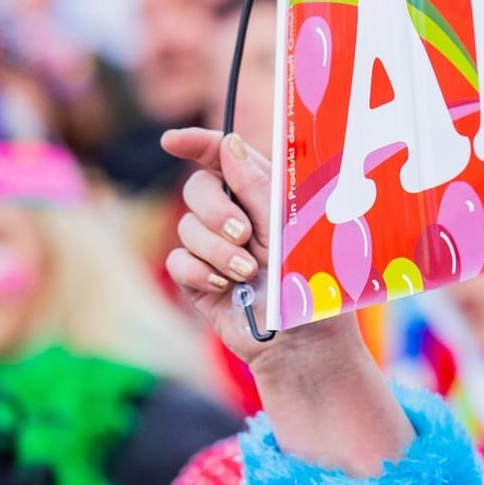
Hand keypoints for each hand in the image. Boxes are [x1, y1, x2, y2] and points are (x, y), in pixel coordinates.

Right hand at [160, 128, 359, 367]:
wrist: (302, 342)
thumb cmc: (310, 284)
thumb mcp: (289, 228)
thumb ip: (258, 187)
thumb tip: (230, 146)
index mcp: (265, 197)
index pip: (226, 157)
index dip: (198, 143)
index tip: (173, 142)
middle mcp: (238, 217)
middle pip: (198, 188)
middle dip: (215, 209)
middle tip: (244, 234)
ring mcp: (216, 248)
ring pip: (187, 227)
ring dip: (217, 250)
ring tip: (248, 273)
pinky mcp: (199, 278)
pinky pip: (178, 260)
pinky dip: (200, 272)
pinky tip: (225, 288)